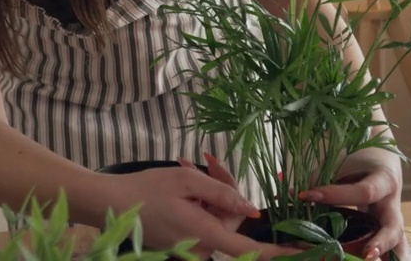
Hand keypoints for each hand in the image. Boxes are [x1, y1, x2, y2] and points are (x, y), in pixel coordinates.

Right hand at [114, 164, 299, 260]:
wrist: (109, 203)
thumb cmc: (146, 189)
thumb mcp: (186, 181)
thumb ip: (222, 193)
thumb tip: (252, 209)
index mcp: (204, 234)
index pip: (248, 248)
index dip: (276, 252)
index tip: (301, 253)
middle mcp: (199, 248)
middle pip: (230, 219)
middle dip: (224, 188)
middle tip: (205, 160)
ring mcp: (189, 248)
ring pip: (215, 218)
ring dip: (208, 192)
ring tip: (185, 165)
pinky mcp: (180, 244)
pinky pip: (201, 222)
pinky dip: (196, 202)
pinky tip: (179, 180)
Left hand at [298, 148, 406, 260]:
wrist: (381, 158)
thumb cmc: (359, 160)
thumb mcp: (343, 163)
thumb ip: (320, 178)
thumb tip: (291, 196)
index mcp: (384, 180)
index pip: (363, 191)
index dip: (335, 195)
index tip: (306, 195)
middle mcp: (392, 204)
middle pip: (393, 226)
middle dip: (381, 241)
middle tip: (366, 255)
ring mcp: (394, 222)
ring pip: (399, 244)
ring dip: (388, 257)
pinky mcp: (390, 233)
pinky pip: (394, 250)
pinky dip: (387, 258)